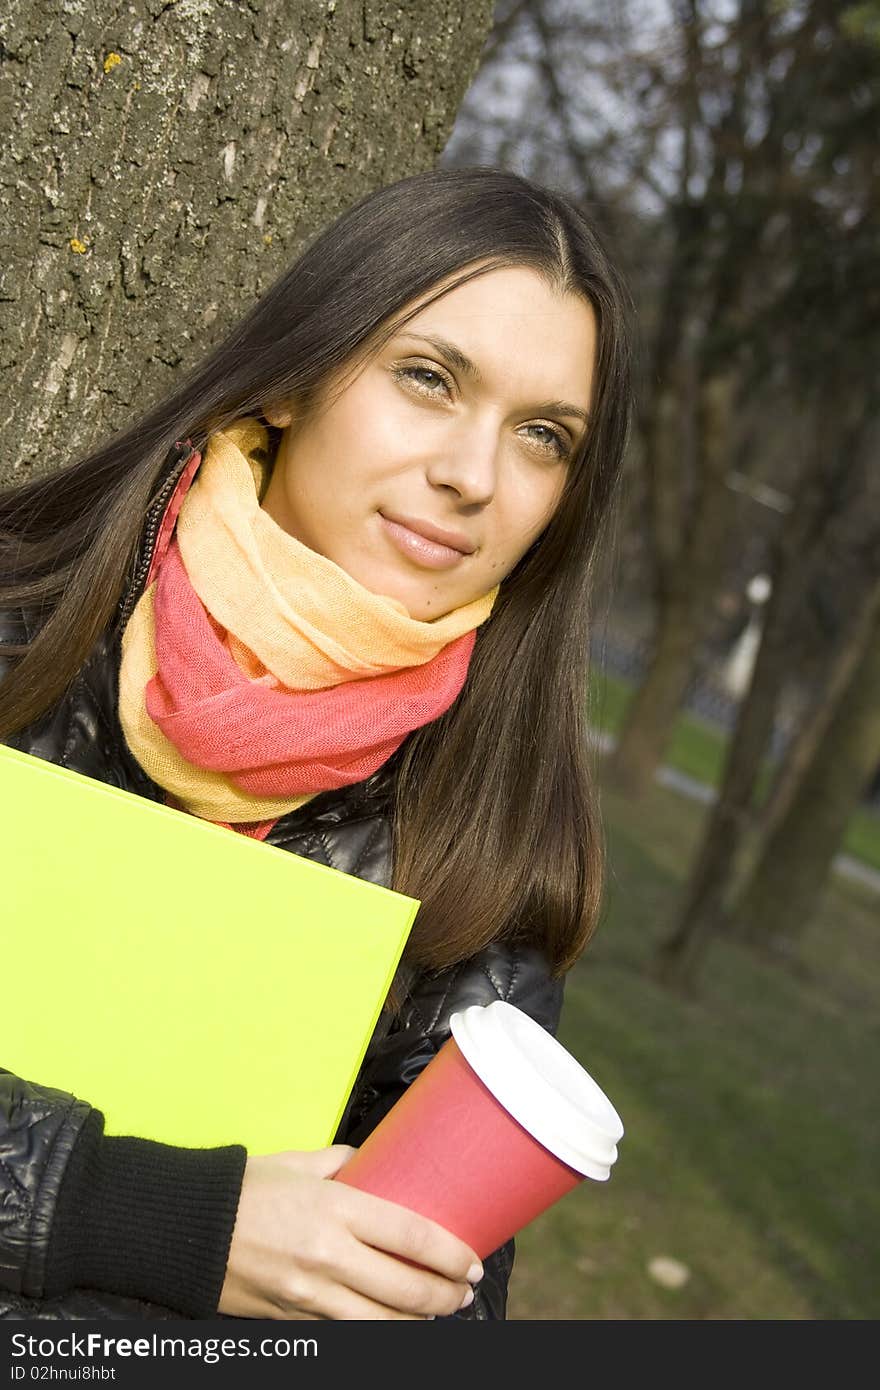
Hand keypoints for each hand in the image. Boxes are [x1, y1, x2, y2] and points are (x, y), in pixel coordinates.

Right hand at [217, 1145, 482, 1319]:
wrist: (184, 1230)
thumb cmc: (243, 1188)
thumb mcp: (297, 1162)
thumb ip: (343, 1163)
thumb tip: (375, 1161)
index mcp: (334, 1209)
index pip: (410, 1235)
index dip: (449, 1254)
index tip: (471, 1261)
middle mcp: (328, 1256)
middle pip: (406, 1289)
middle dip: (445, 1295)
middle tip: (464, 1291)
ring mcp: (310, 1295)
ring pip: (382, 1323)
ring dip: (418, 1321)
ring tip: (438, 1312)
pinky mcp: (293, 1320)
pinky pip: (347, 1333)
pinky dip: (377, 1330)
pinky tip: (392, 1322)